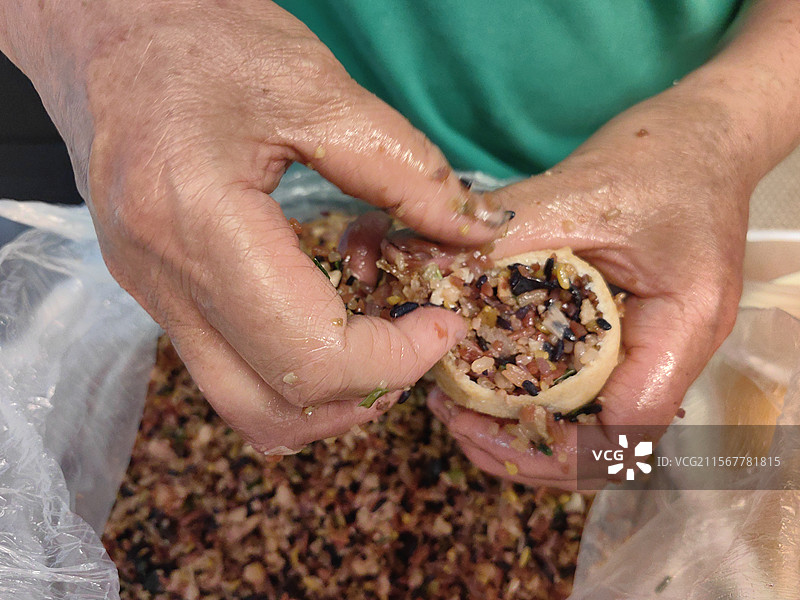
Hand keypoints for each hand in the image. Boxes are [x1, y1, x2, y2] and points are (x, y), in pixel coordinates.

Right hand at [10, 1, 511, 452]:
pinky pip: (229, 369)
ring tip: (379, 341)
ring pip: (245, 405)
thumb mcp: (316, 87)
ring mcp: (152, 296)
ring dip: (328, 397)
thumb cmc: (199, 34)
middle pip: (273, 409)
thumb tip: (476, 229)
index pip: (308, 357)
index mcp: (200, 225)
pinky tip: (329, 318)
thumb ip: (406, 170)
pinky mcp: (157, 293)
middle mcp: (163, 282)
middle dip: (366, 394)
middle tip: (416, 342)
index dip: (396, 362)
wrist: (101, 27)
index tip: (443, 323)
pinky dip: (293, 370)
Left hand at [428, 87, 752, 487]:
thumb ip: (501, 234)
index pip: (625, 431)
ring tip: (459, 408)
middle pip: (604, 445)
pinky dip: (535, 395)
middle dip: (526, 450)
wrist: (702, 137)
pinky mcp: (631, 334)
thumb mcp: (575, 194)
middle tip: (454, 421)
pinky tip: (486, 375)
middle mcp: (674, 354)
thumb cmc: (660, 160)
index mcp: (681, 328)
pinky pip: (585, 387)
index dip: (551, 448)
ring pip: (591, 425)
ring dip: (526, 431)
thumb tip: (418, 263)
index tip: (478, 426)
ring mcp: (654, 349)